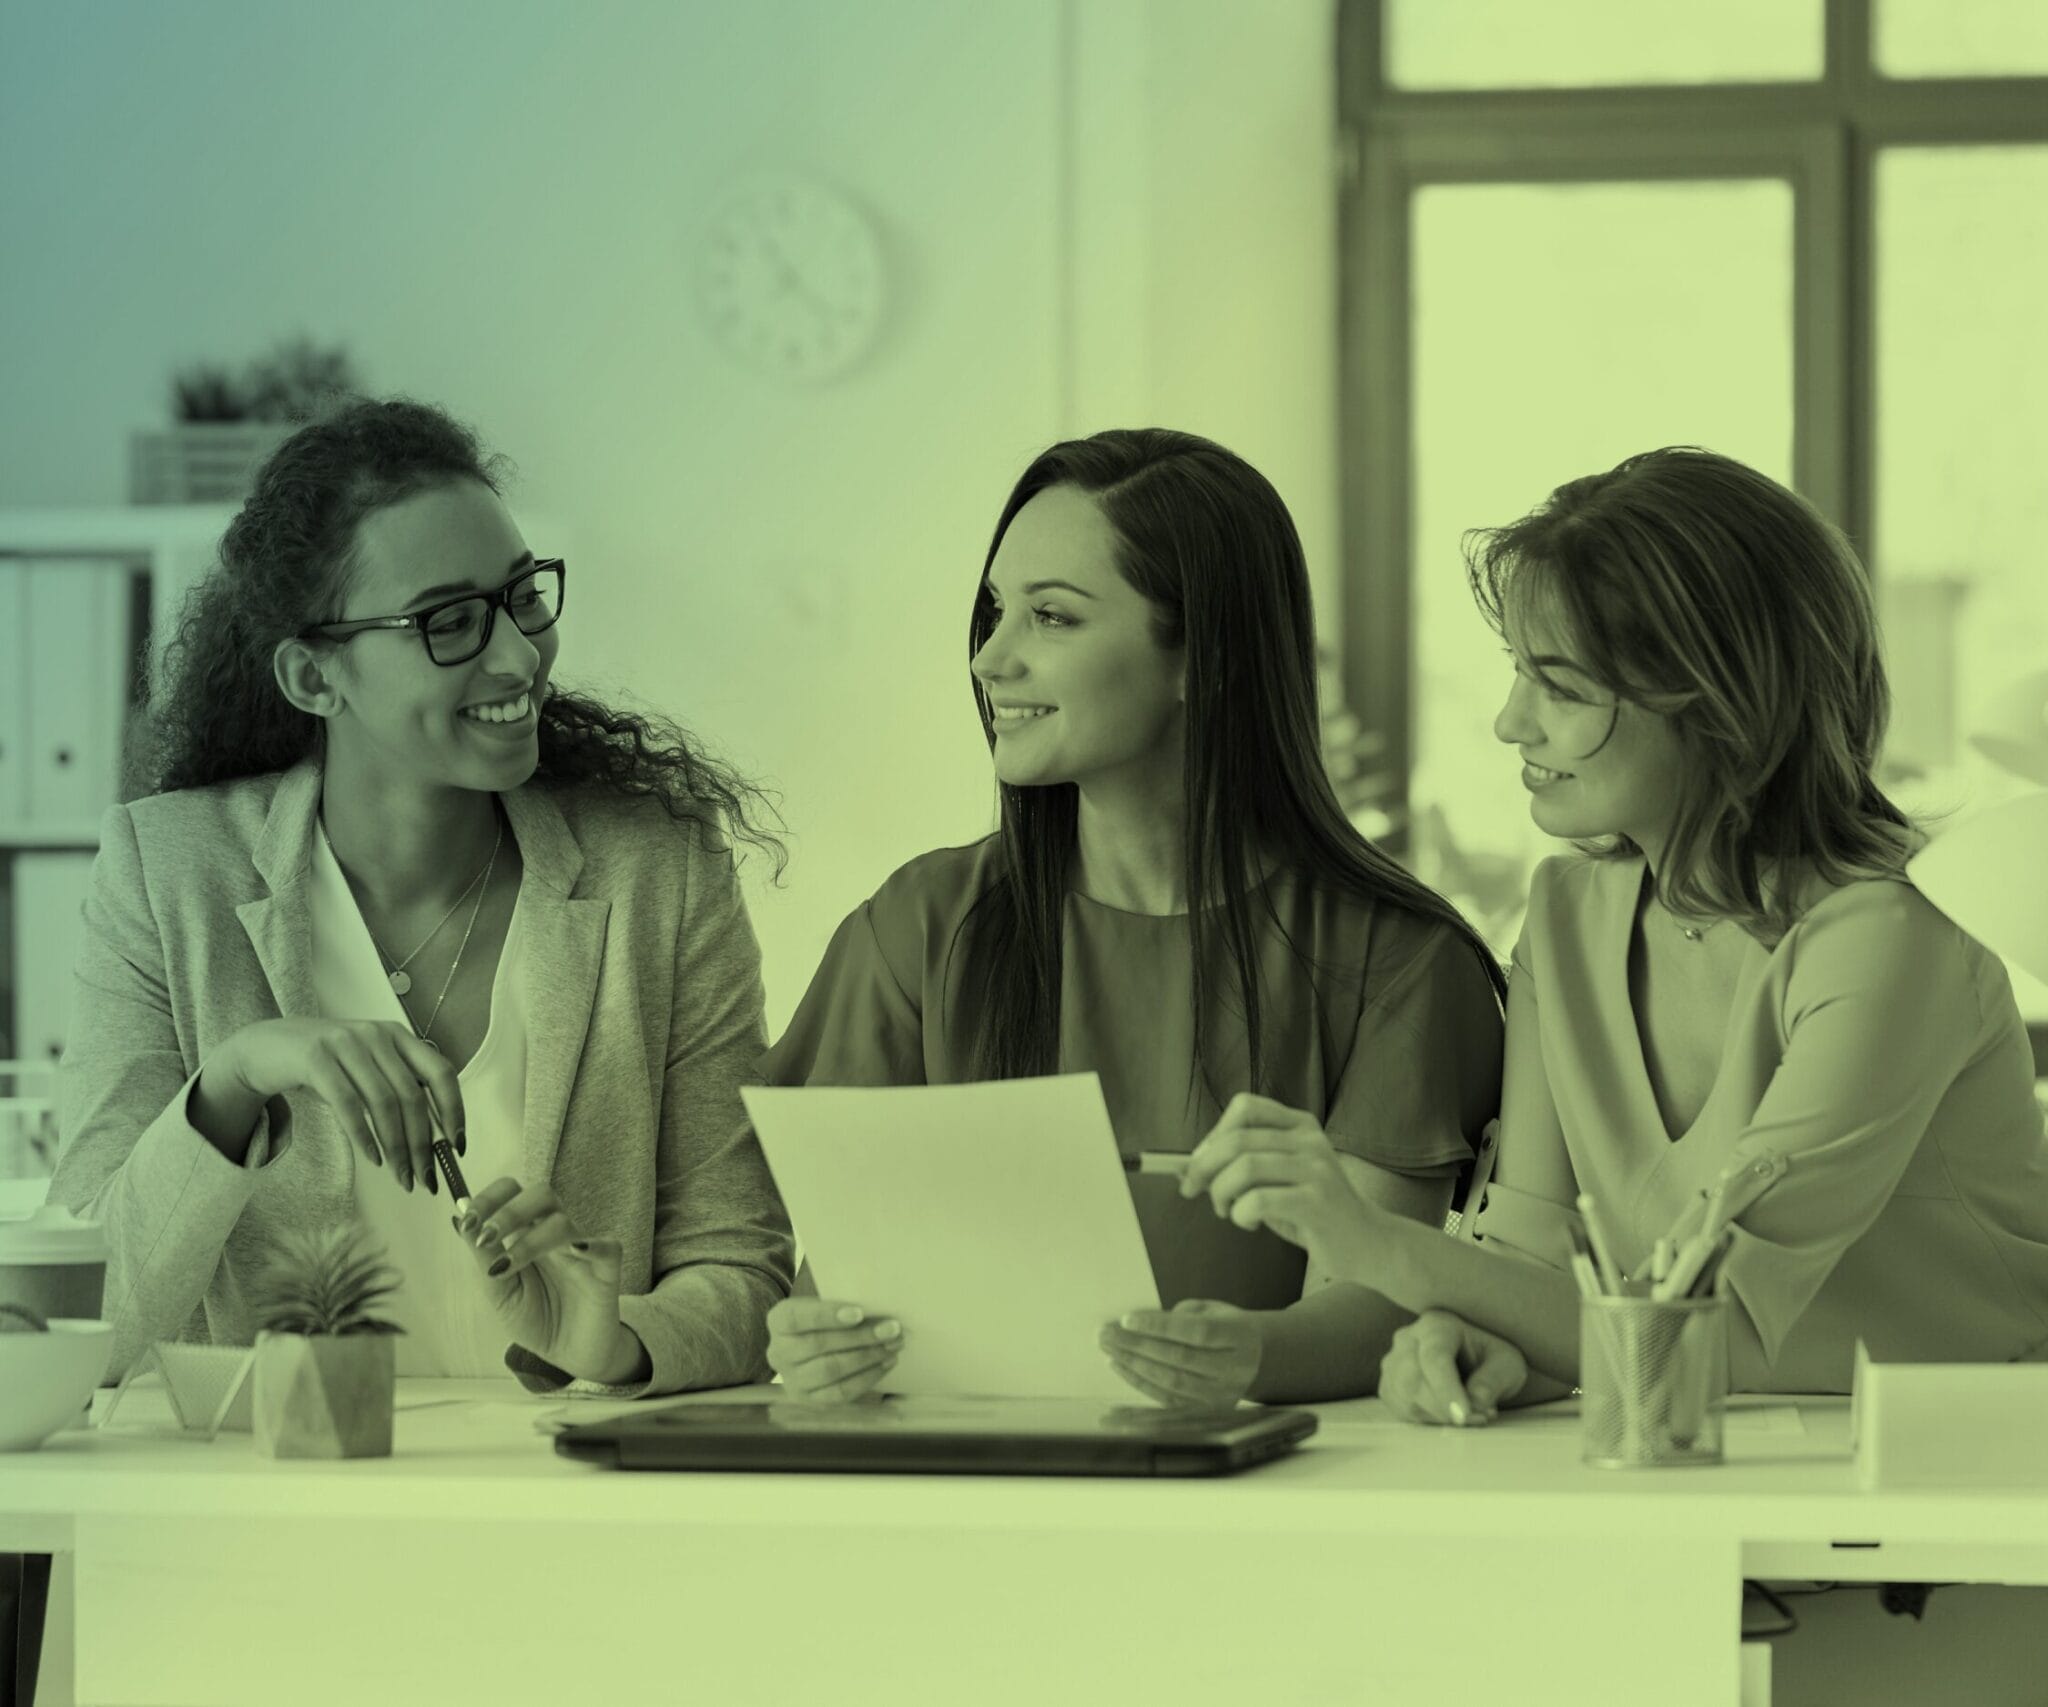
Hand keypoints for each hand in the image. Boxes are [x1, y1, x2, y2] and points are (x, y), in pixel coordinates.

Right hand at [216, 1018, 463, 1192]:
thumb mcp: (367, 1068)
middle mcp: (376, 1035)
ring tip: (402, 1177)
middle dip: (423, 1143)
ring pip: (383, 1103)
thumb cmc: (326, 1066)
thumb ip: (397, 1090)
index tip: (457, 1147)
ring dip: (397, 1147)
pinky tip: (374, 1159)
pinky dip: (364, 1136)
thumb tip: (434, 1139)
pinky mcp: (315, 1058)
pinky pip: (348, 1104)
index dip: (454, 1110)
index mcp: (398, 1036)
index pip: (441, 1073)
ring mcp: (345, 1043)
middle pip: (412, 1096)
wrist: (266, 1047)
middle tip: (427, 1179)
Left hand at [454, 1178, 638, 1383]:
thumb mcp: (499, 1292)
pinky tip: (576, 1251)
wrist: (567, 1354)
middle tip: (487, 1238)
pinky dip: (593, 1245)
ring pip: (562, 1222)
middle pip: (541, 1194)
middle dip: (509, 1212)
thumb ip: (484, 1257)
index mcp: (526, 1233)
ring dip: (530, 1240)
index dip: (489, 1198)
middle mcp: (554, 1234)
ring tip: (507, 1266)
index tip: (468, 1221)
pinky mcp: (606, 1270)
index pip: (512, 1193)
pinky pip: (608, 1247)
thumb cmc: (534, 1319)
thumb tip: (460, 1218)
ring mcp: (581, 1249)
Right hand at [765, 1298, 901, 1400]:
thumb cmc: (828, 1317)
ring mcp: (792, 1380)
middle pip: (818, 1345)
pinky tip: (886, 1363)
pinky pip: (840, 1392)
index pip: (797, 1317)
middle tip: (892, 1329)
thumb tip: (880, 1313)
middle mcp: (778, 1352)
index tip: (859, 1312)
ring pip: (830, 1370)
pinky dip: (867, 1378)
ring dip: (867, 1357)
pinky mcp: (810, 1400)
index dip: (827, 1315)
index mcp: (779, 1321)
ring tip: (893, 1345)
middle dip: (860, 1337)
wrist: (814, 1346)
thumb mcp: (826, 1303)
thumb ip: (844, 1305)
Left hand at [1100, 1299, 1262, 1407]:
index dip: (1161, 1326)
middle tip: (1105, 1333)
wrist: (1256, 1359)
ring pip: (1171, 1382)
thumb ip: (1181, 1316)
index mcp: (1239, 1336)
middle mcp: (1234, 1369)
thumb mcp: (1211, 1310)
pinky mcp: (1207, 1412)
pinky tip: (1119, 1367)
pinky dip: (1139, 1383)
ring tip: (1108, 1348)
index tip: (1127, 1318)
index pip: (1198, 1332)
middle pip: (1180, 1358)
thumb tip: (1136, 1325)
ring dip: (1133, 1364)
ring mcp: (1222, 1395)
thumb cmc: (1224, 1326)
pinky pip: (1167, 1399)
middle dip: (1137, 1345)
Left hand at [1181, 1093, 1383, 1279]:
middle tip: (1194, 1191)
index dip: (1213, 1133)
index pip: (1244, 1107)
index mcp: (1300, 1126)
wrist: (1369, 1244)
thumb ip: (1240, 1167)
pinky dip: (1240, 1214)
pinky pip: (1259, 1200)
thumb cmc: (1312, 1212)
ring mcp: (1317, 1169)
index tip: (1201, 1162)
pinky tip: (1250, 1223)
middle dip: (1203, 1168)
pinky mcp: (1318, 1202)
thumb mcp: (1278, 1179)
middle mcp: (1310, 1140)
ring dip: (1221, 1193)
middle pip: (1236, 1139)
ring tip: (1227, 1211)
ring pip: (1244, 1168)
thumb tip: (1183, 1168)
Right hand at [1378, 1310, 1528, 1426]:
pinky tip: (1450, 1414)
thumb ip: (1494, 1380)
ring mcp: (1393, 1361)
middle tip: (1478, 1417)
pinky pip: (1401, 1409)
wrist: (1476, 1363)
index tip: (1463, 1417)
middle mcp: (1408, 1338)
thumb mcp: (1507, 1365)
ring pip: (1404, 1397)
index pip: (1434, 1358)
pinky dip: (1428, 1420)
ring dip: (1439, 1416)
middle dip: (1444, 1408)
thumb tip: (1475, 1401)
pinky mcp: (1390, 1385)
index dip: (1446, 1390)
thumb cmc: (1492, 1359)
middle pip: (1413, 1378)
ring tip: (1470, 1414)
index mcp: (1438, 1325)